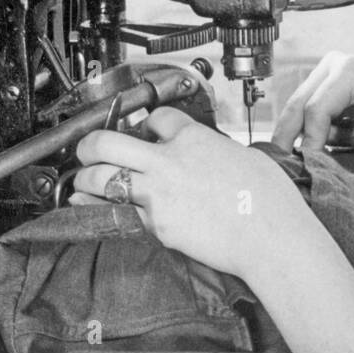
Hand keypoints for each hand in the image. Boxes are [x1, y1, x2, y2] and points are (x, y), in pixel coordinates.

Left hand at [72, 107, 313, 279]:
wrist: (271, 235)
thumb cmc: (269, 198)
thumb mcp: (244, 155)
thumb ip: (216, 150)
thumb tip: (211, 153)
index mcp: (193, 137)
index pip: (156, 118)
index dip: (147, 123)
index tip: (145, 130)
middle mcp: (169, 160)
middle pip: (109, 141)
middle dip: (90, 144)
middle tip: (86, 149)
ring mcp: (159, 192)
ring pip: (102, 176)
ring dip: (85, 177)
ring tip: (82, 179)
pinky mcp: (158, 224)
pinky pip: (115, 212)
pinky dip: (93, 208)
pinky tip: (83, 205)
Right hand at [271, 52, 353, 153]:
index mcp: (350, 69)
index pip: (317, 107)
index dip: (312, 136)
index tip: (312, 161)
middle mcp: (332, 67)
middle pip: (297, 104)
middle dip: (287, 135)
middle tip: (282, 164)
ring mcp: (324, 77)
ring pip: (295, 110)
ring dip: (293, 136)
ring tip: (292, 162)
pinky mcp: (320, 91)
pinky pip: (302, 116)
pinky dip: (302, 135)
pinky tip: (306, 151)